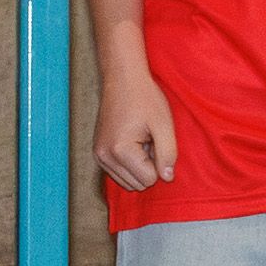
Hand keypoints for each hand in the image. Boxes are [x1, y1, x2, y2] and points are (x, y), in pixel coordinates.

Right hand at [95, 59, 173, 195]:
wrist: (123, 80)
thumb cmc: (146, 99)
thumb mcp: (164, 126)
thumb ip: (168, 154)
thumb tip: (167, 178)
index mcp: (120, 151)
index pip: (149, 179)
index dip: (160, 162)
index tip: (156, 140)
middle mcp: (104, 157)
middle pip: (137, 184)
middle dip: (149, 166)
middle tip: (150, 140)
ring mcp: (98, 155)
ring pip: (127, 182)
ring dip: (140, 165)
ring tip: (142, 140)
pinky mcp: (98, 153)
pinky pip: (119, 173)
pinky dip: (130, 163)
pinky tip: (134, 141)